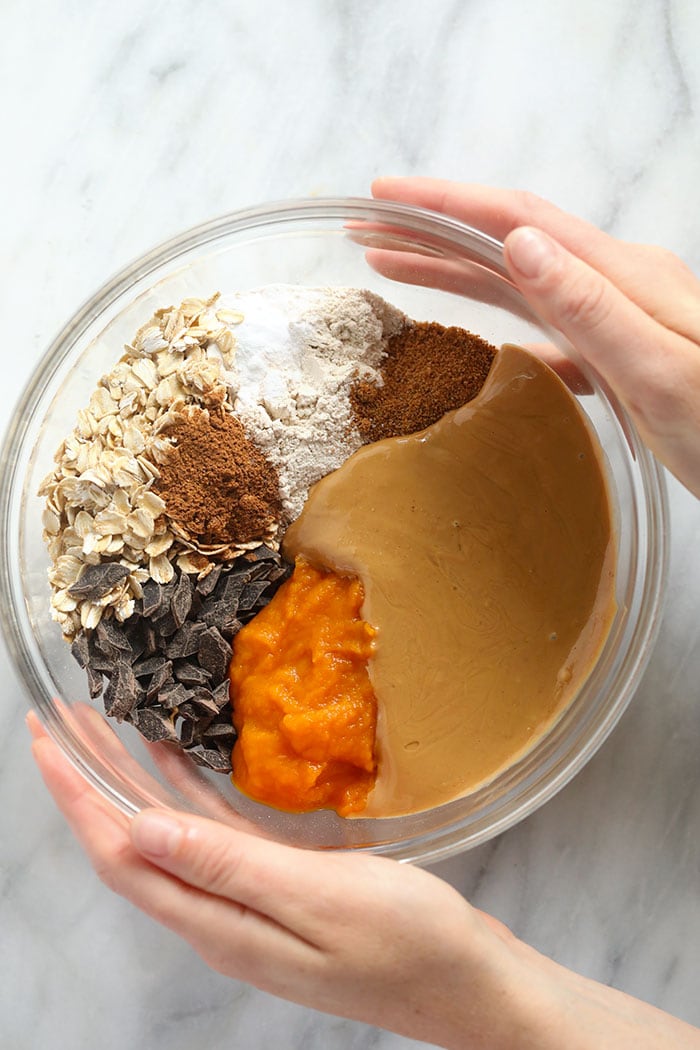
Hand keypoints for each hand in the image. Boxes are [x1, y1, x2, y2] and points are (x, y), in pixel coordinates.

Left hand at [29, 714, 699, 1048]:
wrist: (470, 984)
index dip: (77, 797)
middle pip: (134, 841)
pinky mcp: (281, 888)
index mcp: (220, 922)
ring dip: (131, 784)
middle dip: (91, 780)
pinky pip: (211, 836)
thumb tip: (140, 832)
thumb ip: (227, 866)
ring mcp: (250, 904)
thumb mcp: (318, 899)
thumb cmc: (408, 943)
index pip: (123, 854)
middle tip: (64, 720)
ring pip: (167, 836)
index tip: (46, 741)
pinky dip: (185, 797)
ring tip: (104, 730)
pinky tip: (175, 765)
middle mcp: (222, 915)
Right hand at [372, 178, 699, 497]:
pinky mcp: (620, 356)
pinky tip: (481, 350)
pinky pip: (548, 334)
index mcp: (621, 276)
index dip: (446, 204)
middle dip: (434, 231)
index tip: (386, 199)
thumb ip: (590, 308)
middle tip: (368, 232)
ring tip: (396, 268)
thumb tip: (520, 244)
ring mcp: (618, 319)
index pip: (519, 220)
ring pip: (520, 283)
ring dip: (456, 272)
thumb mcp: (660, 369)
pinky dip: (503, 332)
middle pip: (508, 243)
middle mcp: (615, 285)